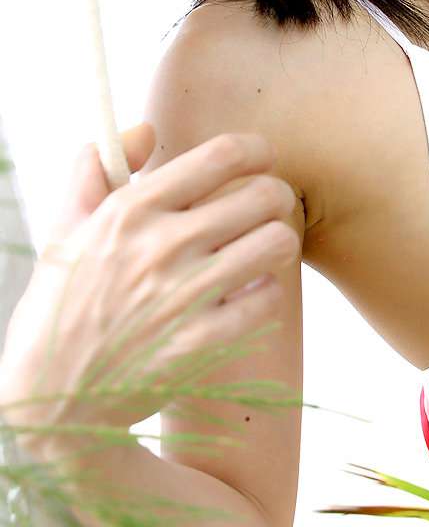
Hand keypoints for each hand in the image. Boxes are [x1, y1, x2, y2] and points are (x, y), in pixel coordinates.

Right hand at [0, 126, 299, 461]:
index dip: (258, 149)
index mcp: (131, 208)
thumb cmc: (63, 305)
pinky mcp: (200, 342)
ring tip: (262, 247)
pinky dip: (264, 292)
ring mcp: (183, 295)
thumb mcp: (67, 229)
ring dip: (278, 241)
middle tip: (267, 207)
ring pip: (277, 243)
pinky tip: (247, 292)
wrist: (51, 397)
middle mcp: (161, 245)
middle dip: (276, 195)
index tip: (262, 158)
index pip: (222, 155)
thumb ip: (99, 170)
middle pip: (264, 194)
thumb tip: (144, 128)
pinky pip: (267, 298)